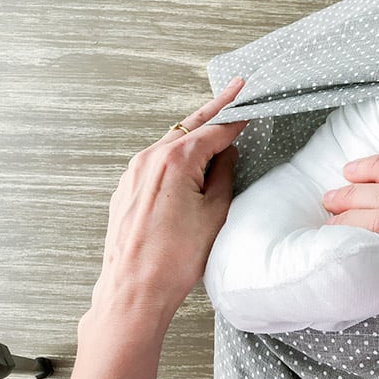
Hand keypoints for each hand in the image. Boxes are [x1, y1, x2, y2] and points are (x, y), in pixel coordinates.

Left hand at [91, 77, 247, 319]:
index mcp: (174, 160)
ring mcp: (133, 174)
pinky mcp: (126, 189)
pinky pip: (156, 162)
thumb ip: (223, 175)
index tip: (251, 106)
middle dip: (216, 108)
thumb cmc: (176, 257)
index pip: (215, 130)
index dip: (237, 118)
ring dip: (195, 133)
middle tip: (236, 88)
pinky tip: (191, 161)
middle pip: (190, 126)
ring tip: (218, 126)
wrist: (134, 290)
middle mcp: (148, 159)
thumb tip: (227, 154)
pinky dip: (177, 155)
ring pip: (171, 143)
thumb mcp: (214, 212)